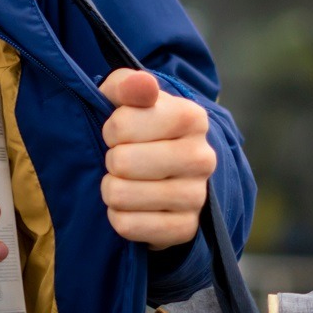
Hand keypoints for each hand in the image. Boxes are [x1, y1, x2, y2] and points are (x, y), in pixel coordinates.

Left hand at [98, 69, 215, 250]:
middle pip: (121, 162)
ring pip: (121, 196)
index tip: (120, 132)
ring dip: (112, 189)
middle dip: (111, 160)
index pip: (120, 125)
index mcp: (192, 117)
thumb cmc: (138, 126)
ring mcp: (197, 196)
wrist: (162, 171)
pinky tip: (131, 206)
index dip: (110, 129)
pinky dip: (118, 217)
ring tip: (126, 181)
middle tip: (123, 160)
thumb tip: (141, 84)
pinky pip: (128, 225)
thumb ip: (128, 84)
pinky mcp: (184, 229)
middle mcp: (202, 157)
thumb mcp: (125, 98)